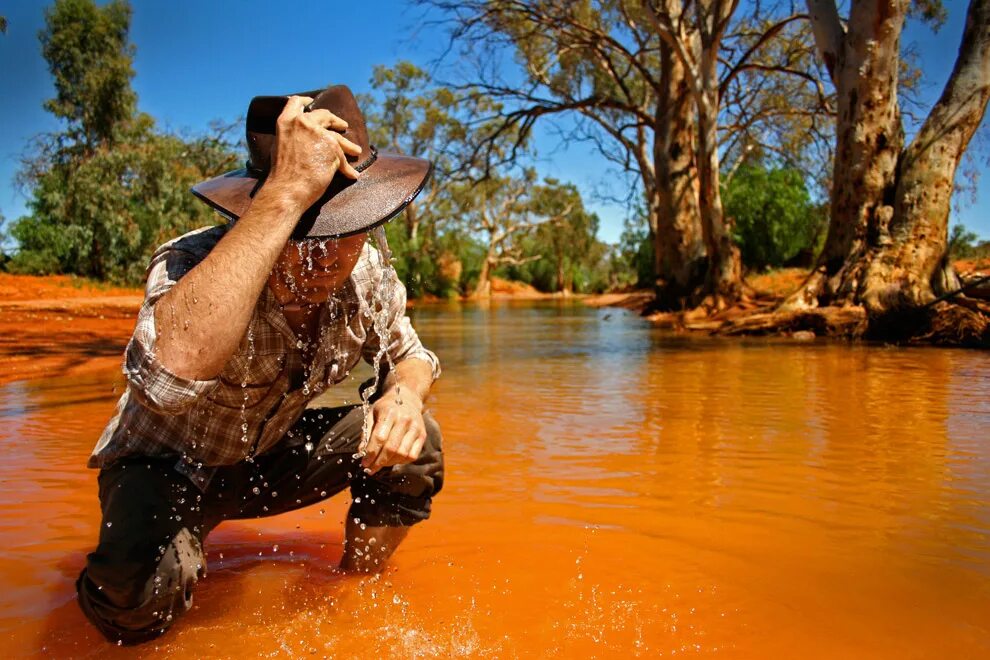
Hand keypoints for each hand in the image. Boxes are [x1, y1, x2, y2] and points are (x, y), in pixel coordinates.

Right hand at [267, 95, 362, 209]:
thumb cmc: (282, 174)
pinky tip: (352, 174)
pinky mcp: (333, 147)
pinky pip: (343, 159)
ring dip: (348, 145)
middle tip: (343, 126)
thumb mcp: (281, 146)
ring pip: (338, 138)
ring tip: (355, 150)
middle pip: (324, 115)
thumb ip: (292, 136)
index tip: (311, 101)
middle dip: (335, 120)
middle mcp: (303, 122)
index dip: (305, 101)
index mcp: (287, 121)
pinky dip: (347, 169)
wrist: (288, 188)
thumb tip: (303, 138)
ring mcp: (319, 133)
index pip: (296, 103)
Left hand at [360, 390, 426, 474]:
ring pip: (402, 454)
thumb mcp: (372, 414)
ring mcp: (416, 428)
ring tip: (381, 463)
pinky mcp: (423, 435)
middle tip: (371, 469)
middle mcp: (405, 420)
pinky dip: (401, 461)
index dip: (371, 453)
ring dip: (389, 463)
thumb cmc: (386, 408)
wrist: (408, 399)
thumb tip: (361, 452)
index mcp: (390, 413)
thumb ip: (366, 433)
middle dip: (379, 462)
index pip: (380, 438)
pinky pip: (412, 455)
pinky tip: (393, 459)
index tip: (364, 463)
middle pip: (391, 448)